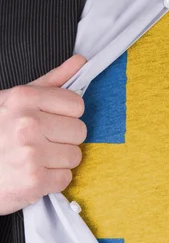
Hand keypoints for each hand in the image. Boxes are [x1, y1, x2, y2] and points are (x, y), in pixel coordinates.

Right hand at [0, 55, 87, 214]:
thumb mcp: (15, 101)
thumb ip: (51, 82)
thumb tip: (80, 61)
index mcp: (23, 98)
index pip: (76, 104)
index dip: (66, 115)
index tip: (51, 121)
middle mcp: (27, 123)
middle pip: (79, 131)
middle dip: (63, 139)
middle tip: (41, 143)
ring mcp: (31, 153)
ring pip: (75, 156)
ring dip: (59, 161)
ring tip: (36, 159)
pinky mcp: (34, 180)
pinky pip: (66, 178)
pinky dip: (52, 180)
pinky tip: (34, 174)